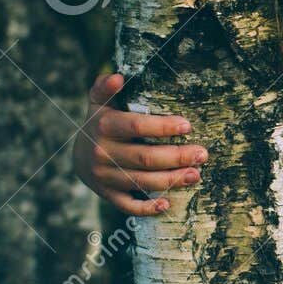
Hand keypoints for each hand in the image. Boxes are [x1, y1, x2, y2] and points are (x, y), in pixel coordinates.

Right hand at [72, 68, 207, 215]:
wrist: (79, 155)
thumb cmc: (101, 122)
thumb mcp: (99, 101)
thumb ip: (105, 86)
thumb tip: (118, 76)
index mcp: (104, 126)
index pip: (136, 126)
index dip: (163, 127)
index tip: (188, 125)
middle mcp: (103, 153)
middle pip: (145, 157)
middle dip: (177, 156)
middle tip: (203, 154)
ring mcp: (105, 176)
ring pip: (141, 181)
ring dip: (171, 180)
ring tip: (196, 174)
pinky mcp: (108, 194)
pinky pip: (128, 206)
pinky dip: (147, 208)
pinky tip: (168, 204)